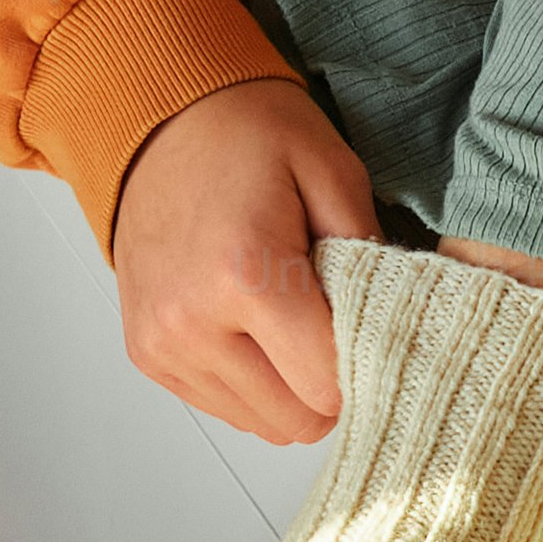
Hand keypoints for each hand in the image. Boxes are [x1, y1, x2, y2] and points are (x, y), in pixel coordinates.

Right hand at [114, 76, 380, 441]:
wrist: (159, 117)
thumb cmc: (247, 133)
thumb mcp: (333, 169)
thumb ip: (371, 256)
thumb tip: (394, 329)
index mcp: (245, 276)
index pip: (327, 386)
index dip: (365, 364)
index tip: (375, 330)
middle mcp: (192, 323)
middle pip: (297, 420)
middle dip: (331, 384)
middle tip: (338, 325)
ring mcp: (163, 344)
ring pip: (262, 424)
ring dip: (291, 388)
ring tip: (293, 320)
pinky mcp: (147, 353)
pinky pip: (223, 406)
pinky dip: (253, 382)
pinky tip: (257, 327)